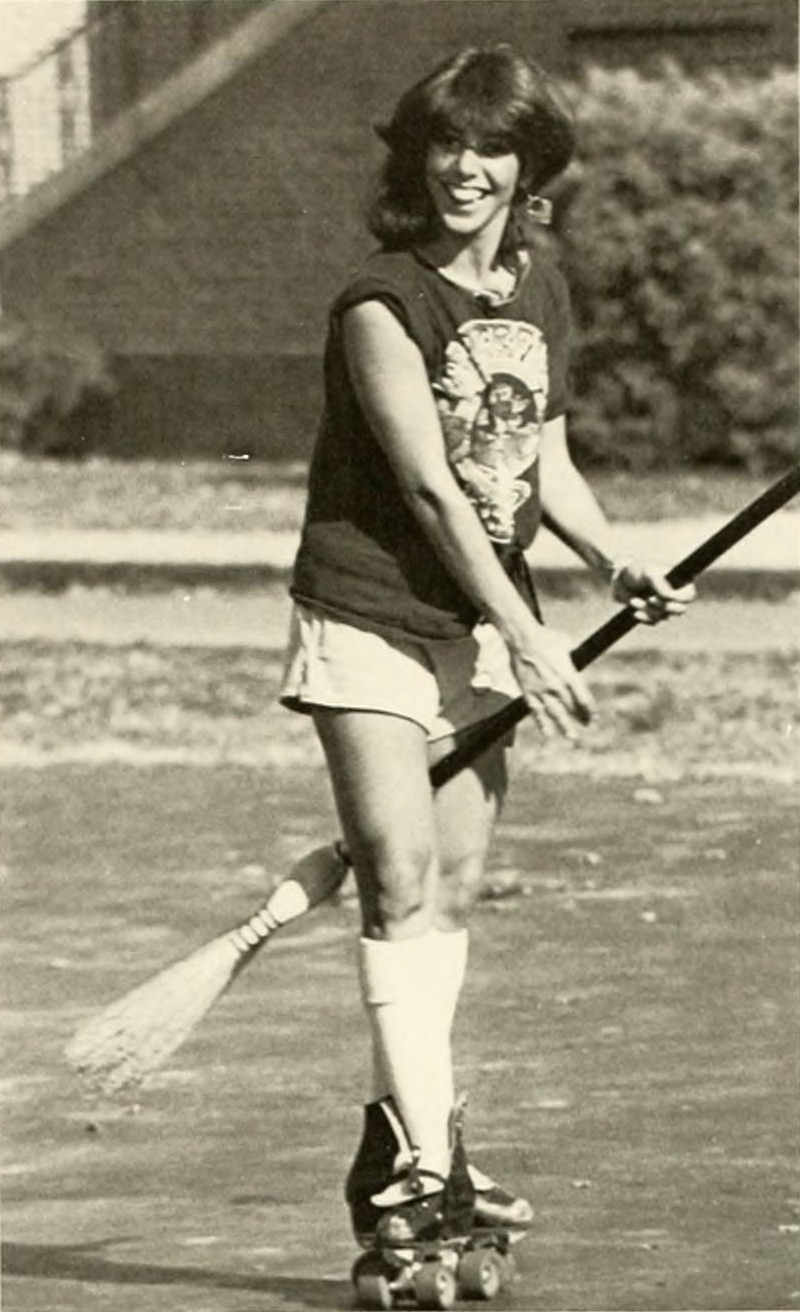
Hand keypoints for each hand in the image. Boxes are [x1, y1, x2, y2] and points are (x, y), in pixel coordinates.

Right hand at [509, 625, 594, 740]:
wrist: (522, 638)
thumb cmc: (547, 638)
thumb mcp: (568, 645)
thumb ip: (576, 658)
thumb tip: (583, 658)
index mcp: (569, 675)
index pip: (584, 698)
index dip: (591, 710)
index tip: (595, 718)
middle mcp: (556, 686)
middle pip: (572, 708)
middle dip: (581, 719)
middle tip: (588, 727)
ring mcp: (541, 691)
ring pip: (555, 713)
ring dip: (565, 726)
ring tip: (573, 737)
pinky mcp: (528, 692)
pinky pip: (536, 711)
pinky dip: (542, 723)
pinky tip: (548, 733)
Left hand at [611, 561, 695, 624]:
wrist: (620, 578)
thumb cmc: (637, 570)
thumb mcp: (648, 572)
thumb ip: (660, 583)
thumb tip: (669, 597)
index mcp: (679, 582)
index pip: (689, 595)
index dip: (679, 599)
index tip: (664, 596)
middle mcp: (675, 596)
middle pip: (680, 610)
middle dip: (664, 607)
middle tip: (650, 600)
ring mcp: (664, 606)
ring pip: (664, 616)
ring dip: (649, 610)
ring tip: (634, 600)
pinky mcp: (653, 614)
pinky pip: (654, 622)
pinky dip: (644, 618)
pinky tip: (636, 612)